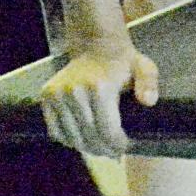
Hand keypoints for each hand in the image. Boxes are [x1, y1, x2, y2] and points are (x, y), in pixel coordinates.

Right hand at [40, 36, 158, 157]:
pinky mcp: (46, 96)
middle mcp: (75, 91)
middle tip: (113, 152)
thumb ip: (149, 83)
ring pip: (72, 138)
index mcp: (100, 87)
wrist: (94, 43)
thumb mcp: (143, 67)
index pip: (107, 132)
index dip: (117, 146)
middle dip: (104, 150)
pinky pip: (56, 131)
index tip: (124, 147)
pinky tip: (82, 137)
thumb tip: (148, 101)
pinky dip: (69, 140)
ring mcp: (58, 94)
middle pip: (90, 138)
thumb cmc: (121, 61)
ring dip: (87, 147)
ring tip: (100, 146)